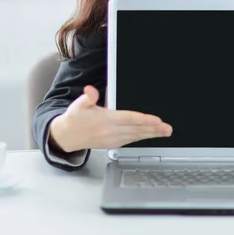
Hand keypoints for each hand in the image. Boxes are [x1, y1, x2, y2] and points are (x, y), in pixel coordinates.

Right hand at [49, 85, 171, 152]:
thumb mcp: (78, 105)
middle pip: (136, 130)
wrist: (66, 137)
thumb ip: (87, 97)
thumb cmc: (75, 118)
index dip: (143, 120)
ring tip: (164, 132)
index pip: (128, 119)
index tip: (156, 120)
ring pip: (135, 136)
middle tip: (167, 128)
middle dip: (153, 129)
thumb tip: (90, 90)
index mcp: (104, 120)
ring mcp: (112, 139)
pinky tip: (151, 135)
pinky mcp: (112, 144)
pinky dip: (142, 138)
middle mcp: (110, 132)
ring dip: (151, 134)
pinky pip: (130, 140)